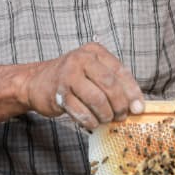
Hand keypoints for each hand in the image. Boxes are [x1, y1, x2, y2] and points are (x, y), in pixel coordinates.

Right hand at [23, 42, 145, 130]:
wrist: (36, 82)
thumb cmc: (72, 79)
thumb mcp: (93, 72)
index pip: (120, 71)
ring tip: (106, 119)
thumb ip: (113, 84)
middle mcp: (81, 58)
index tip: (138, 108)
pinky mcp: (59, 92)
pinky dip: (91, 121)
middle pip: (110, 85)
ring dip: (105, 114)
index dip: (132, 92)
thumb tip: (137, 106)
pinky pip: (81, 111)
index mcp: (94, 51)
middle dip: (119, 105)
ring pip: (97, 99)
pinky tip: (93, 122)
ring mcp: (68, 75)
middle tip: (121, 116)